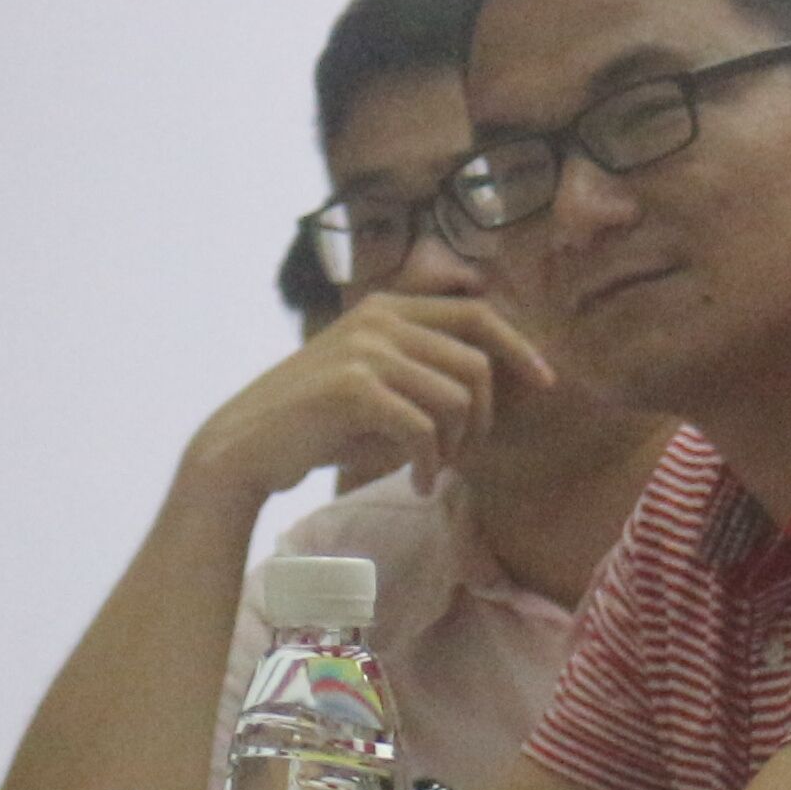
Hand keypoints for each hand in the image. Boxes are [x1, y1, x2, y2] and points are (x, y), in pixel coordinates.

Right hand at [180, 291, 558, 505]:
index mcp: (386, 308)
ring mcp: (366, 349)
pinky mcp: (355, 388)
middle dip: (482, 419)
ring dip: (455, 447)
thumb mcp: (375, 383)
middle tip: (461, 455)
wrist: (244, 448)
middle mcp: (378, 318)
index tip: (546, 383)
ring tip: (430, 469)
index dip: (519, 348)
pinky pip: (426, 429)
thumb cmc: (316, 424)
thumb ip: (423, 371)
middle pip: (476, 365)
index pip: (477, 315)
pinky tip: (415, 482)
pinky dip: (430, 464)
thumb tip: (492, 384)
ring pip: (457, 400)